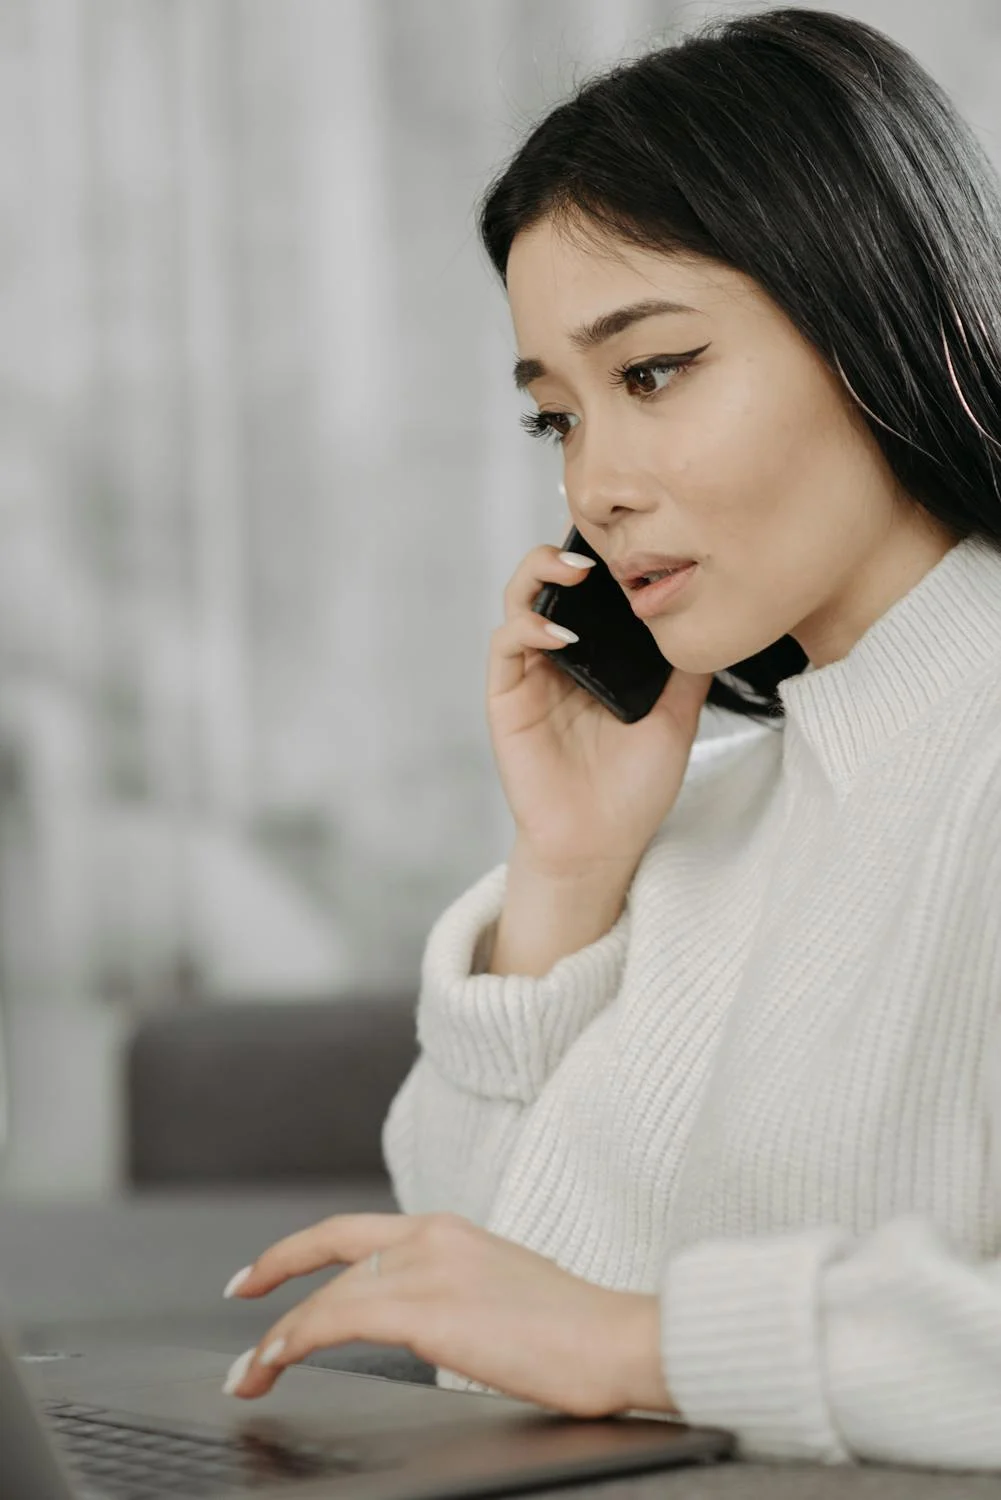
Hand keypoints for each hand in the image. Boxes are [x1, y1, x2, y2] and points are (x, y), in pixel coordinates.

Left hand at [220, 1211, 676, 1418]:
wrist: (619, 1340)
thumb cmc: (579, 1336)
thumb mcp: (504, 1294)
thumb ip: (457, 1293)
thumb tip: (432, 1325)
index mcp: (453, 1229)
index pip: (359, 1232)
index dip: (304, 1248)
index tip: (267, 1269)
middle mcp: (433, 1235)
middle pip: (332, 1249)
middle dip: (276, 1272)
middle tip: (239, 1298)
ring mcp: (427, 1267)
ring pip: (328, 1295)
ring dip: (278, 1334)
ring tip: (248, 1373)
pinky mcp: (424, 1308)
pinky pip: (334, 1320)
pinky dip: (291, 1341)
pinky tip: (270, 1364)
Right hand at [488, 543, 713, 877]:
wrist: (602, 843)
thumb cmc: (634, 786)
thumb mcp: (678, 716)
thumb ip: (688, 667)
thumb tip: (718, 615)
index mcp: (596, 654)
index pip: (591, 589)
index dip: (602, 557)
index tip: (631, 535)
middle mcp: (559, 656)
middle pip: (548, 581)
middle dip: (565, 551)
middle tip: (596, 549)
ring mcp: (530, 675)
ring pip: (519, 600)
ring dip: (540, 576)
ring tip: (575, 574)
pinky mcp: (506, 698)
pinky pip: (505, 647)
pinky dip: (528, 628)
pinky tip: (561, 637)